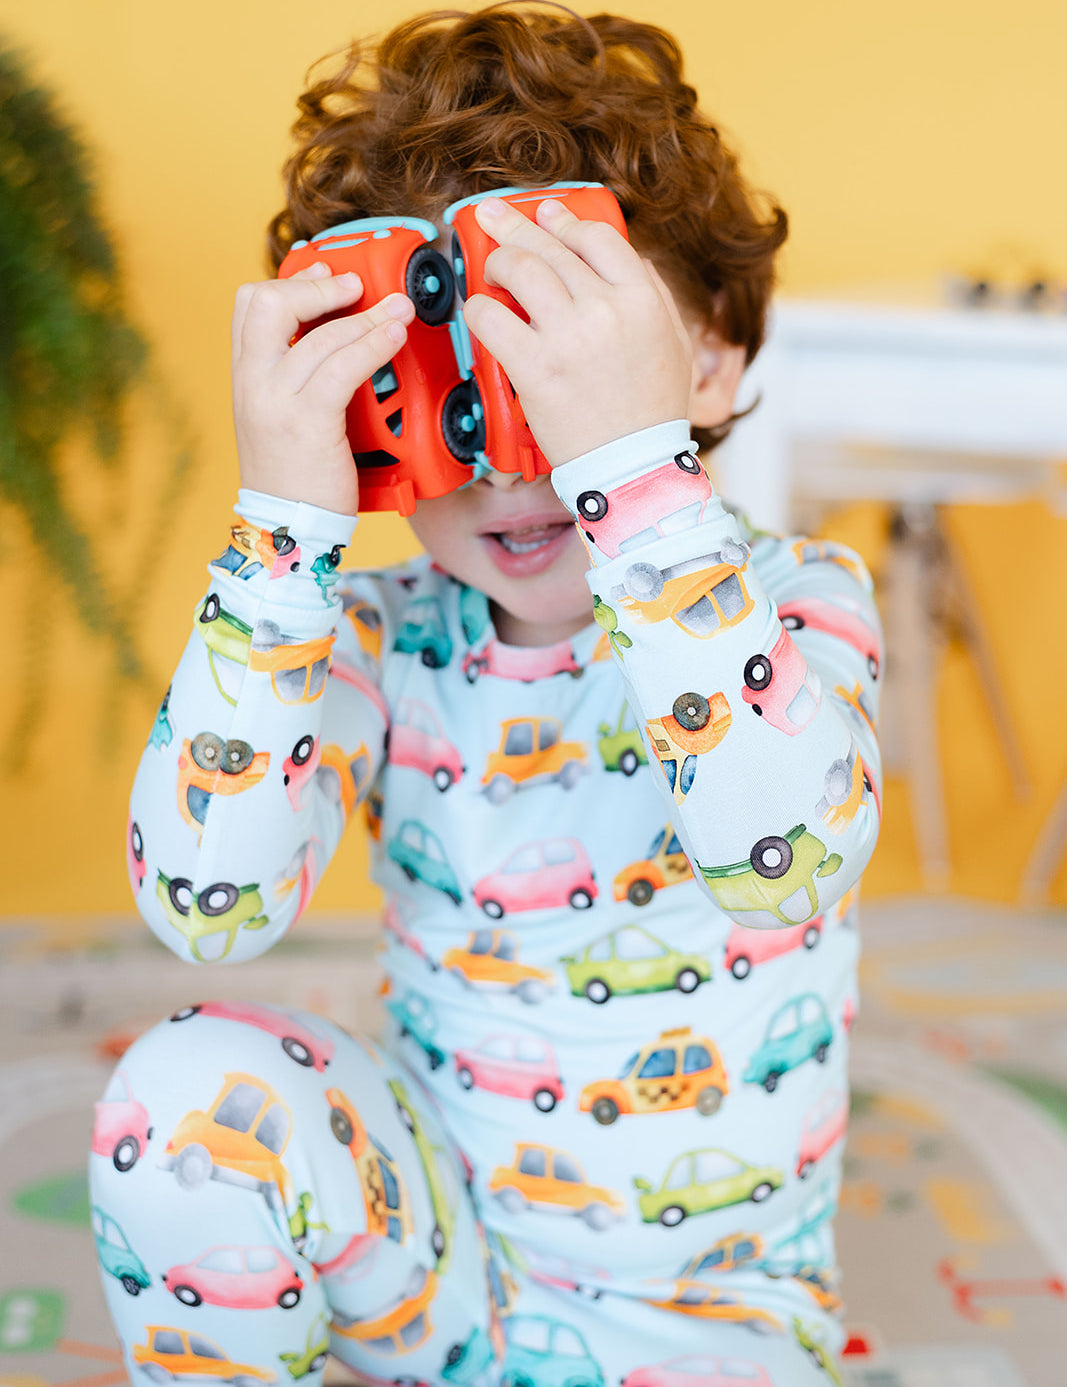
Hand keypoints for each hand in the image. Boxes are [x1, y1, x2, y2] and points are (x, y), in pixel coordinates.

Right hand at [231, 262, 414, 513]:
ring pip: (319, 335)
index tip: (327, 274)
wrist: (285, 531)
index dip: (292, 281)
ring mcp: (276, 401)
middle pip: (268, 303)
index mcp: (245, 378)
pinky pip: (342, 368)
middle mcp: (253, 383)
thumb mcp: (278, 418)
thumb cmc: (294, 479)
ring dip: (367, 316)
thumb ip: (292, 379)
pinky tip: (394, 339)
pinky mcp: (307, 422)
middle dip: (318, 286)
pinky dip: (374, 345)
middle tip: (357, 288)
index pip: (249, 305)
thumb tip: (330, 342)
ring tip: (400, 310)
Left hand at [461, 197, 692, 466]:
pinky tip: (480, 311)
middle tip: (492, 215)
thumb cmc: (653, 412)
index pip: (595, 238)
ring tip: (489, 267)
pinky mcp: (534, 367)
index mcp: (641, 299)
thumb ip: (656, 296)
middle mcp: (605, 309)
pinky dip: (478, 308)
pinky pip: (490, 318)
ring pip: (518, 269)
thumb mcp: (676, 343)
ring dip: (497, 261)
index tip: (546, 214)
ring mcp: (567, 337)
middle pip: (549, 247)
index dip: (564, 221)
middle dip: (514, 225)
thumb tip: (632, 260)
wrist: (634, 466)